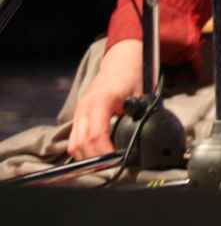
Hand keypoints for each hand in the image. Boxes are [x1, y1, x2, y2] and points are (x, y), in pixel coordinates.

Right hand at [70, 38, 145, 158]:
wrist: (122, 58)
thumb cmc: (132, 74)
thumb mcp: (141, 94)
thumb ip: (138, 115)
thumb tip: (139, 138)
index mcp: (101, 101)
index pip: (96, 135)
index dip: (104, 152)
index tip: (116, 161)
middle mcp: (85, 107)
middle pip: (81, 143)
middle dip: (95, 159)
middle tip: (112, 167)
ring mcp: (80, 110)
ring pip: (74, 142)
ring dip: (87, 156)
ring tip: (104, 164)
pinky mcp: (79, 113)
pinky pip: (74, 137)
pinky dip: (83, 149)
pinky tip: (96, 154)